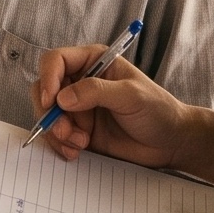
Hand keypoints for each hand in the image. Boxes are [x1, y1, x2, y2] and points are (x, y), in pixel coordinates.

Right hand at [31, 47, 186, 168]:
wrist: (169, 143)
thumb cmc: (158, 110)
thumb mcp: (132, 95)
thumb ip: (97, 91)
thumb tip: (62, 97)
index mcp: (94, 62)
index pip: (57, 61)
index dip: (48, 77)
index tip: (50, 99)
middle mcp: (81, 83)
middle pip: (44, 89)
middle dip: (49, 112)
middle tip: (65, 130)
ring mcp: (78, 109)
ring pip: (47, 115)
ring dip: (56, 132)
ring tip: (80, 143)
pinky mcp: (78, 131)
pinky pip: (55, 136)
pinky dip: (60, 145)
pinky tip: (77, 151)